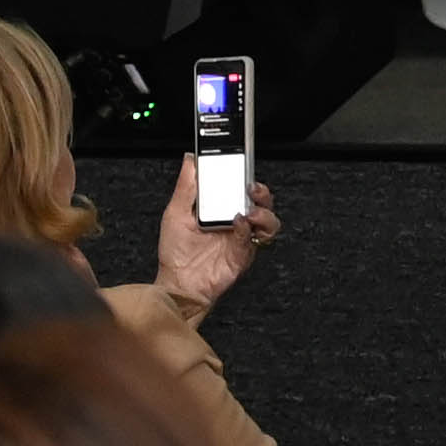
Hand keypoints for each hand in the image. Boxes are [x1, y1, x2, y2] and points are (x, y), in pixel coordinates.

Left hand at [153, 171, 274, 311]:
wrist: (178, 285)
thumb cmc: (176, 253)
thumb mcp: (175, 213)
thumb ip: (186, 187)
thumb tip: (190, 160)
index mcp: (220, 208)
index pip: (239, 186)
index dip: (244, 174)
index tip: (241, 163)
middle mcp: (235, 221)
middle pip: (261, 200)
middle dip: (261, 190)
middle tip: (250, 186)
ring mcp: (243, 237)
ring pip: (269, 218)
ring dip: (263, 211)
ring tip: (248, 211)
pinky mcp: (246, 252)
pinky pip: (257, 238)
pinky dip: (250, 229)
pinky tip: (239, 224)